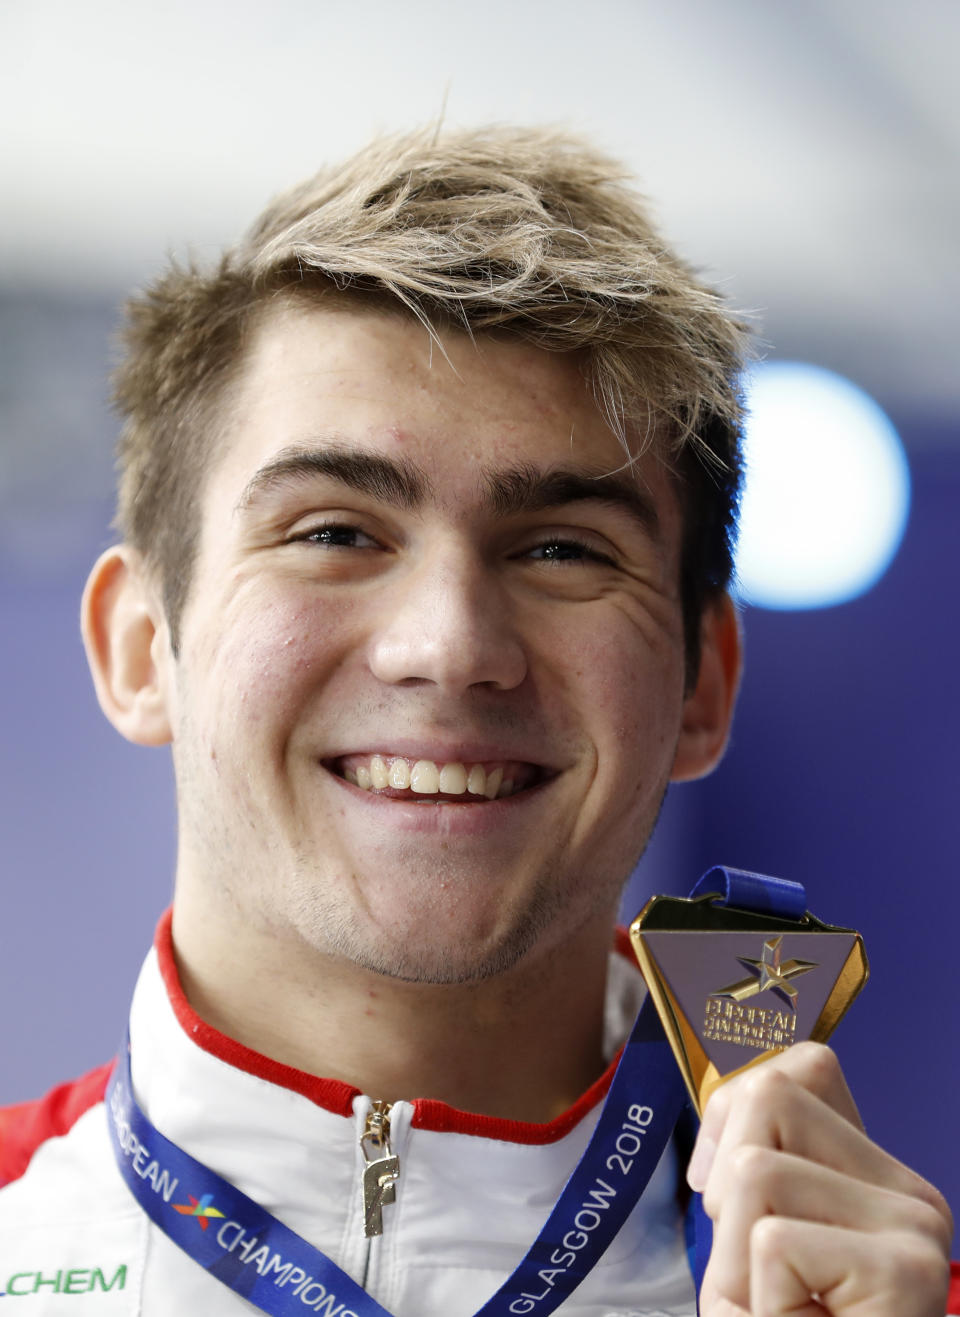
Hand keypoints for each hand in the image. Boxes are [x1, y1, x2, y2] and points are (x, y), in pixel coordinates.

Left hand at [687, 1042, 952, 1314]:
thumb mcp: (749, 1254)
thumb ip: (751, 1173)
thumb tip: (733, 1084)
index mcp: (877, 1179)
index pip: (805, 1066)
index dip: (733, 1106)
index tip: (718, 1186)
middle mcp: (911, 1193)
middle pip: (768, 1096)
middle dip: (724, 1183)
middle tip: (755, 1270)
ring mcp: (915, 1228)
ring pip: (757, 1169)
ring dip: (735, 1256)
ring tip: (778, 1311)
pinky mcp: (904, 1272)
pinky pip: (772, 1241)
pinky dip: (755, 1300)